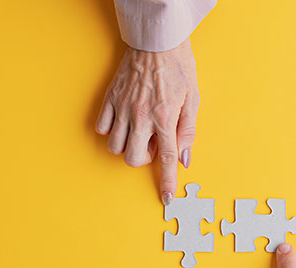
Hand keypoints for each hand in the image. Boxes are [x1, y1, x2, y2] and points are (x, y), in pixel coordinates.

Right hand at [96, 39, 199, 204]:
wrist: (156, 40)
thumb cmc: (178, 66)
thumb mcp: (193, 99)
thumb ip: (188, 132)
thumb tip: (185, 158)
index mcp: (165, 118)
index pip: (167, 159)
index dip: (167, 181)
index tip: (166, 198)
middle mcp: (142, 116)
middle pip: (133, 157)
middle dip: (143, 159)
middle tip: (154, 143)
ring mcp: (123, 107)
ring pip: (114, 146)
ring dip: (127, 146)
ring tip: (139, 132)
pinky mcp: (110, 98)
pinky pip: (101, 127)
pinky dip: (111, 130)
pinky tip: (124, 122)